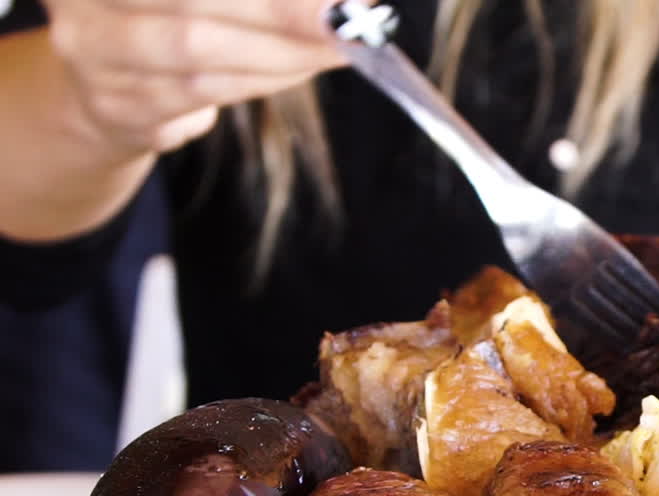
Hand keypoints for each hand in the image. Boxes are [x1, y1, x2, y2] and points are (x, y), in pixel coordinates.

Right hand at [43, 0, 346, 154]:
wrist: (104, 87)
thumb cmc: (168, 16)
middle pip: (193, 1)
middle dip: (284, 10)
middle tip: (349, 16)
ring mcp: (93, 51)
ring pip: (199, 49)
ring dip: (284, 49)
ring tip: (338, 45)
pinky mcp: (116, 105)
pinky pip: (202, 92)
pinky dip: (264, 77)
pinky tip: (304, 67)